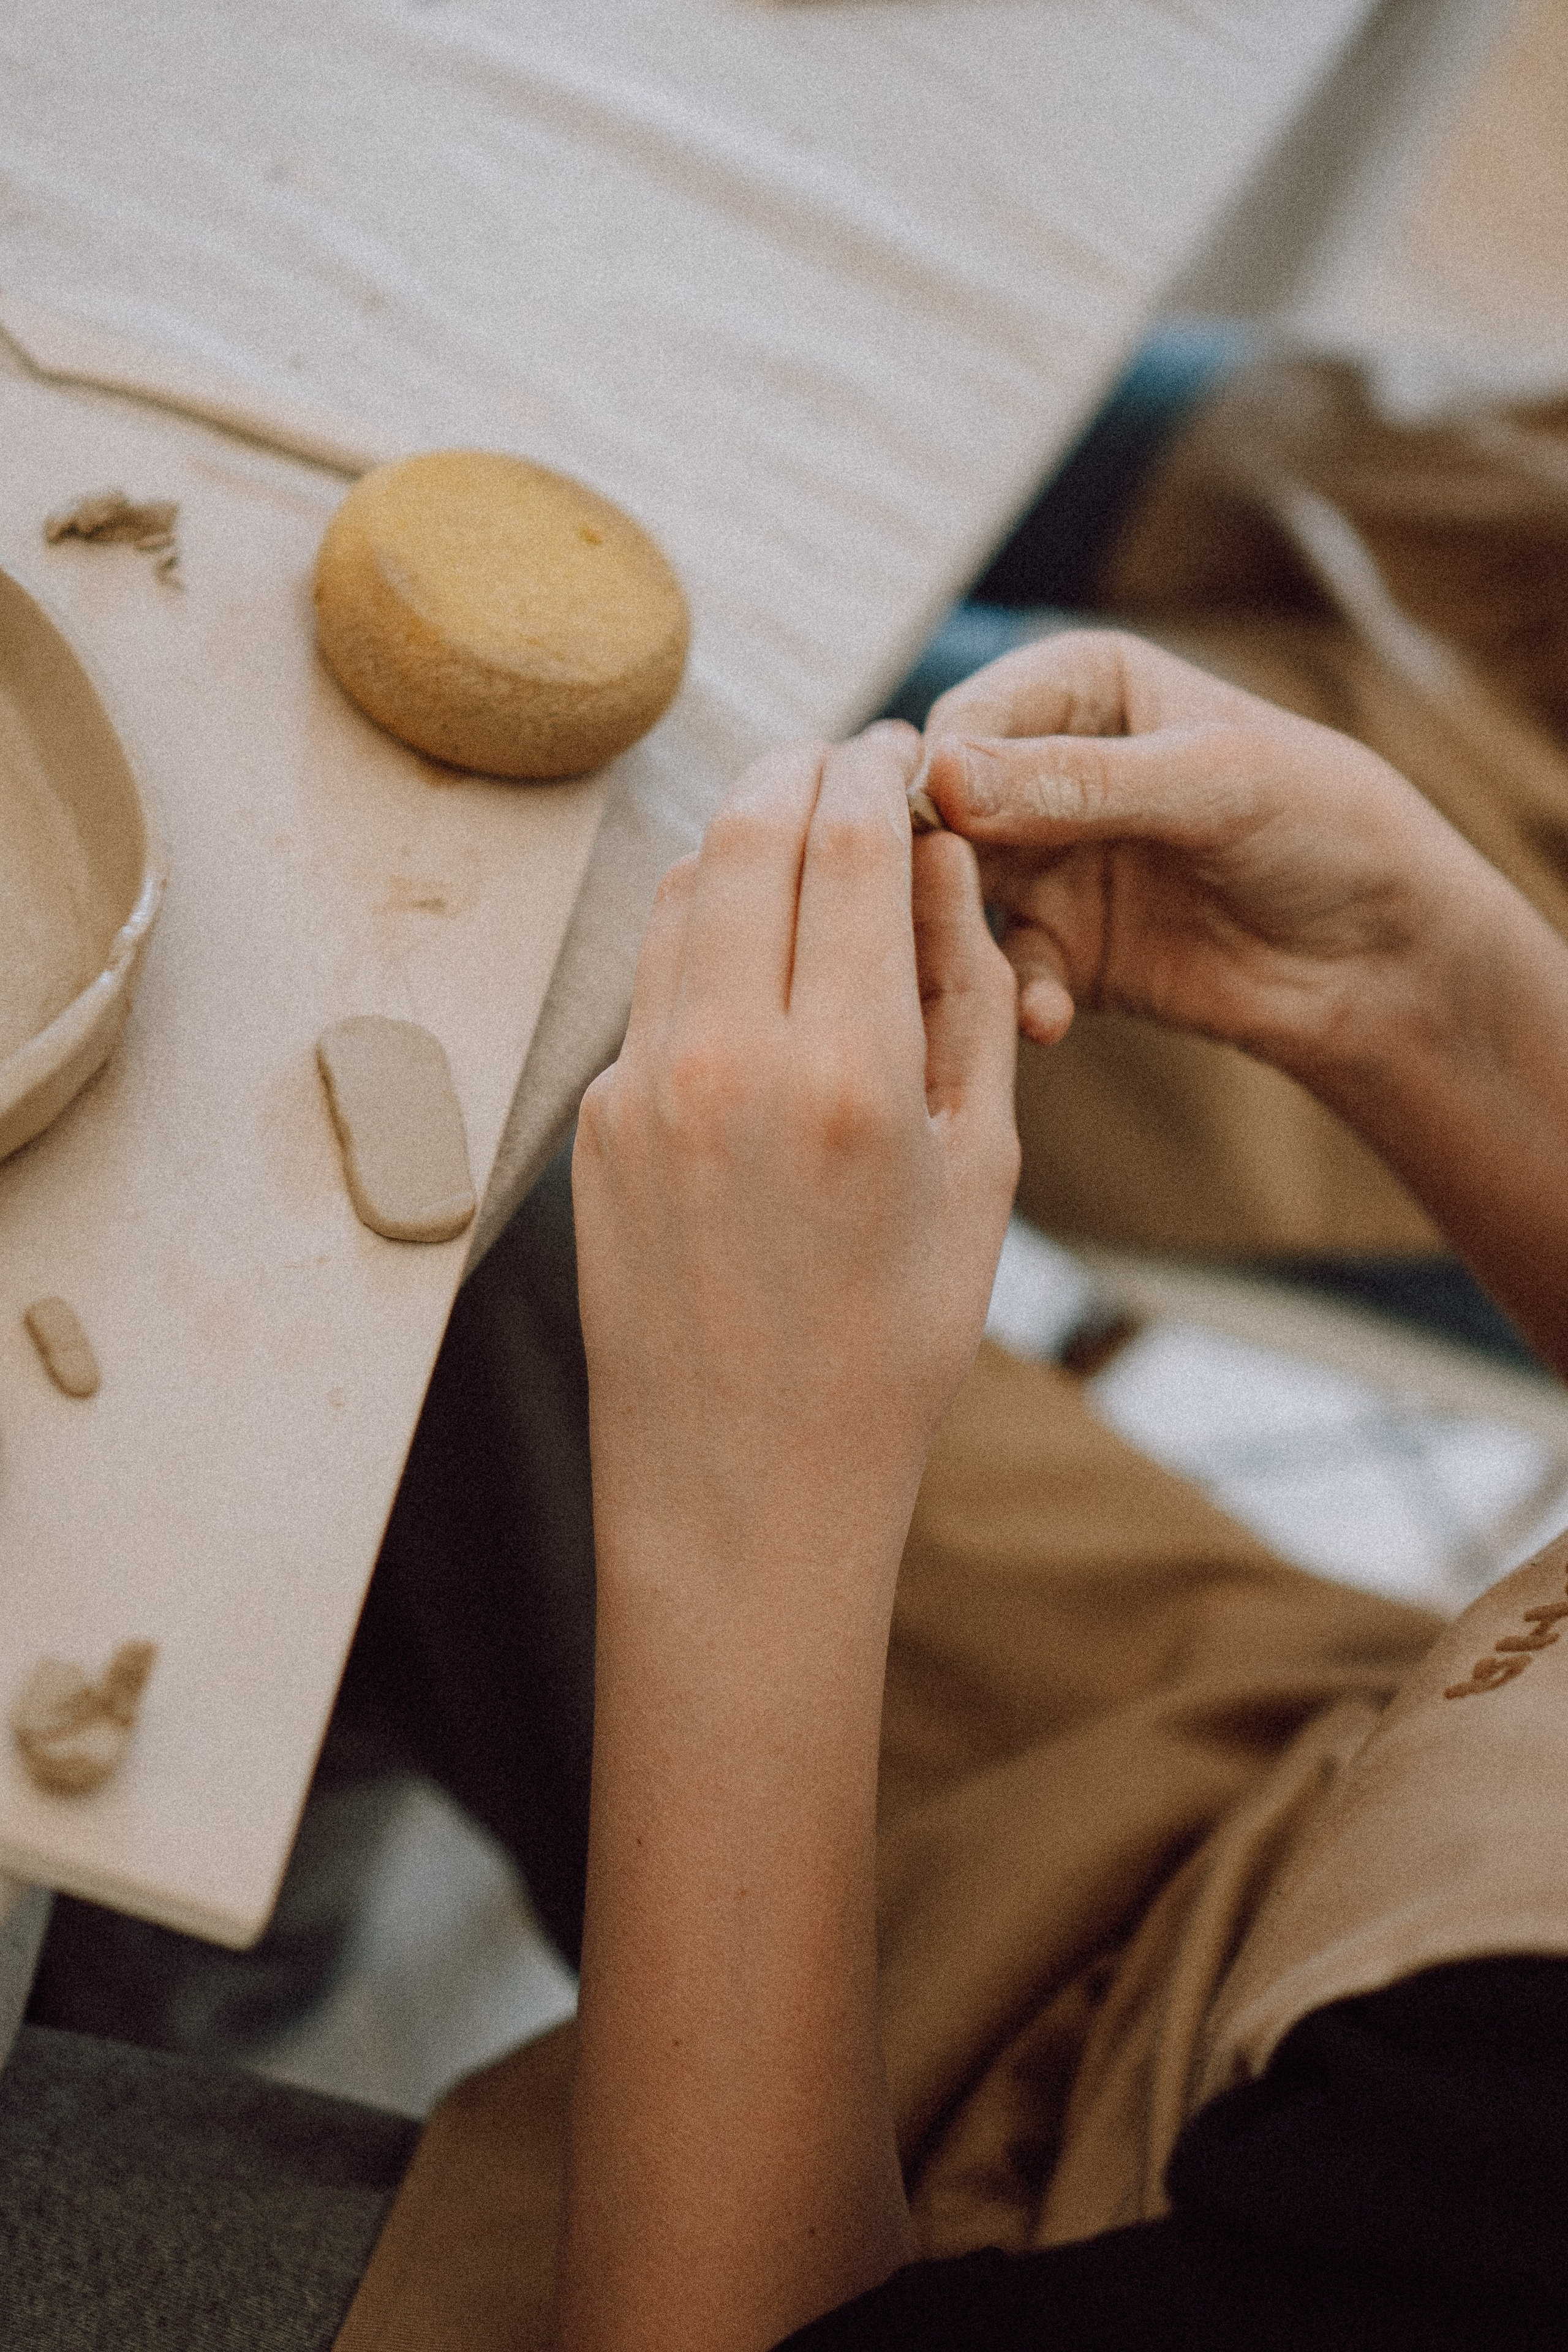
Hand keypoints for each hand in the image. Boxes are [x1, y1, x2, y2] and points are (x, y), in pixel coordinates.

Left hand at [573, 721, 1018, 1614]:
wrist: (745, 1482)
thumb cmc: (892, 1345)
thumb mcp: (983, 1175)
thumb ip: (968, 1003)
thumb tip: (940, 869)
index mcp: (851, 1075)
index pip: (852, 844)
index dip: (880, 771)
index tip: (902, 750)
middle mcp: (729, 1060)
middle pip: (751, 833)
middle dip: (805, 772)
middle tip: (847, 762)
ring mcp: (642, 1087)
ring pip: (684, 892)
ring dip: (743, 837)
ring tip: (798, 836)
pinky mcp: (596, 1119)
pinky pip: (654, 982)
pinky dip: (705, 931)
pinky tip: (750, 950)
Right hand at [923, 629, 1487, 1084]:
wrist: (1384, 955)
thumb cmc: (1324, 827)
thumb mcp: (1213, 783)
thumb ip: (1079, 782)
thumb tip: (942, 776)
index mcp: (1082, 687)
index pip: (968, 720)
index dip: (938, 773)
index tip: (933, 826)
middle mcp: (1047, 770)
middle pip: (942, 810)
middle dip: (929, 864)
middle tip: (924, 911)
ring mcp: (1049, 864)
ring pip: (957, 895)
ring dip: (958, 937)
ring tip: (965, 974)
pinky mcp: (1063, 951)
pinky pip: (1006, 971)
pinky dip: (1014, 996)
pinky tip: (1044, 1020)